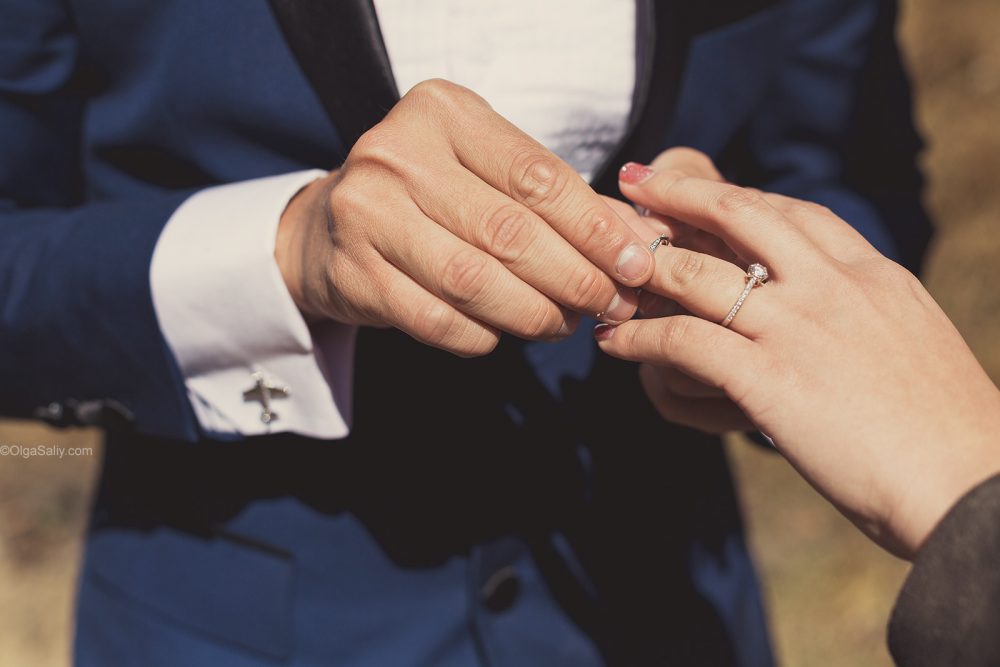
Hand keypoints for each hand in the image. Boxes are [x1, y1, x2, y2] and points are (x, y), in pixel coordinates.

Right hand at [275, 78, 658, 356]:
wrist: (326, 228)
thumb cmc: (429, 196)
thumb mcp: (487, 173)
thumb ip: (557, 200)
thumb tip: (637, 243)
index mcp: (441, 113)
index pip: (537, 176)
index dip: (595, 228)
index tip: (636, 265)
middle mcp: (396, 154)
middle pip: (510, 232)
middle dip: (574, 278)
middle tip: (610, 304)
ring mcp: (366, 214)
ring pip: (474, 281)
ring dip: (534, 314)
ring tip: (564, 324)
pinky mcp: (351, 273)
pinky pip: (438, 320)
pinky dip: (483, 336)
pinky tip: (503, 334)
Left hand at [598, 159, 999, 557]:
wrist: (971, 485)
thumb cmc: (947, 428)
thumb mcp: (911, 340)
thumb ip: (866, 313)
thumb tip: (834, 314)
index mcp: (873, 274)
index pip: (795, 212)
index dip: (738, 195)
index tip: (701, 190)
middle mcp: (833, 286)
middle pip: (740, 216)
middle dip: (678, 193)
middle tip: (632, 181)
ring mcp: (798, 329)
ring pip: (698, 275)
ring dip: (643, 269)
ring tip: (606, 267)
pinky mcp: (769, 380)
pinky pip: (683, 344)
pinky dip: (640, 339)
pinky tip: (613, 343)